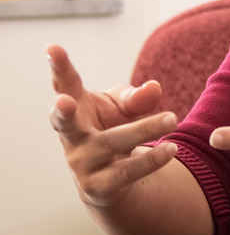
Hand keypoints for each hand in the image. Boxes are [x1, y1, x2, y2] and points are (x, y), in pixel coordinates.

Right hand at [47, 45, 178, 207]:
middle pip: (66, 123)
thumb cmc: (115, 127)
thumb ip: (138, 98)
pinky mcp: (98, 186)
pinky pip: (125, 172)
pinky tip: (171, 149)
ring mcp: (81, 162)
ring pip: (109, 143)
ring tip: (172, 118)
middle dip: (62, 112)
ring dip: (143, 130)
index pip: (64, 84)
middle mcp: (72, 135)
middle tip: (64, 101)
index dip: (58, 67)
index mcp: (76, 107)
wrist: (116, 176)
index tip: (52, 47)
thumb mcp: (127, 107)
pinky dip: (151, 160)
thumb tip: (154, 89)